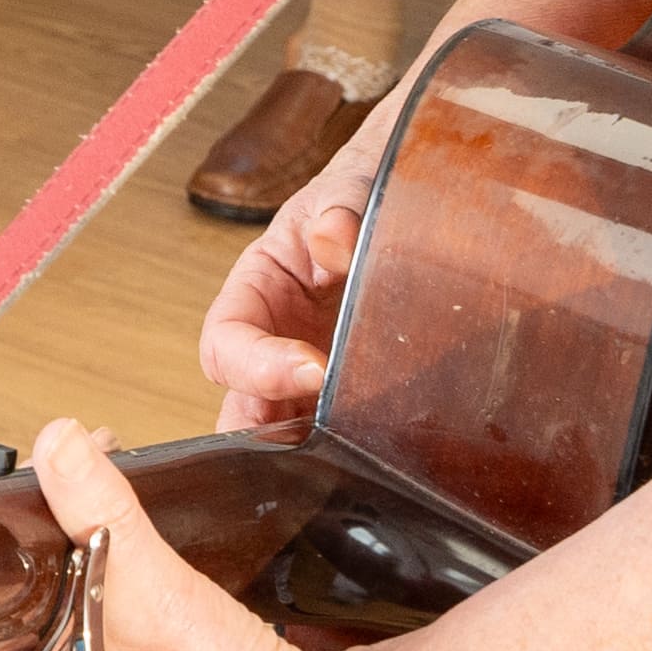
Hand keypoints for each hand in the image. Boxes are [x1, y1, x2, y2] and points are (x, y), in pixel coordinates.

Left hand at [0, 421, 339, 650]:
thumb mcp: (147, 588)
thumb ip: (96, 509)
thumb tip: (58, 443)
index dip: (0, 546)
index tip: (33, 490)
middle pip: (30, 606)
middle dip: (52, 542)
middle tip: (75, 487)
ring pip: (78, 613)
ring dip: (94, 560)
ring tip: (109, 512)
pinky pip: (122, 627)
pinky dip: (131, 586)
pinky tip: (147, 558)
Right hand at [196, 82, 411, 428]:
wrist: (425, 192)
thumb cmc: (371, 191)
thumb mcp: (353, 185)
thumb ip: (343, 204)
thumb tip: (334, 236)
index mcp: (259, 289)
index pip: (226, 342)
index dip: (255, 365)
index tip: (312, 369)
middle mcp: (280, 339)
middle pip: (247, 407)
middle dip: (268, 438)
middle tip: (313, 454)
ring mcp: (321, 372)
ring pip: (294, 432)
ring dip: (314, 453)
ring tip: (354, 465)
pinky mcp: (363, 392)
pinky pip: (350, 432)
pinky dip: (362, 450)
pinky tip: (392, 458)